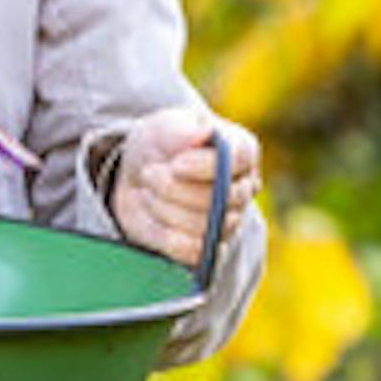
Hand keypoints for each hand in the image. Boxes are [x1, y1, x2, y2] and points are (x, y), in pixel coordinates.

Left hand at [108, 106, 260, 272]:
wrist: (137, 176)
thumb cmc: (159, 144)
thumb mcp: (162, 127)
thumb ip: (181, 130)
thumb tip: (204, 132)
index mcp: (241, 151)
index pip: (238, 162)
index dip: (206, 166)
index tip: (175, 164)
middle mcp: (243, 188)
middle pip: (221, 200)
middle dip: (174, 188)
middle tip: (148, 173)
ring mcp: (228, 221)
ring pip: (205, 227)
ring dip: (164, 209)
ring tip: (149, 191)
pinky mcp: (208, 248)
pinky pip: (195, 253)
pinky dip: (167, 237)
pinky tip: (155, 219)